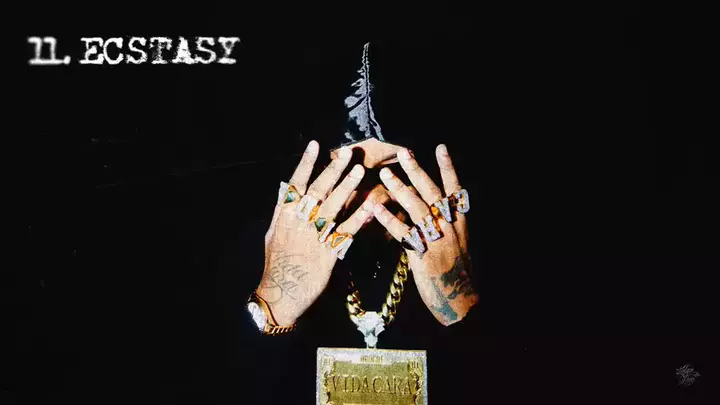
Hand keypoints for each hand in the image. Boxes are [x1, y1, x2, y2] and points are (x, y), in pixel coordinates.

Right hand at [258, 141, 374, 325]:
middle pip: (318, 190)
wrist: (281, 293)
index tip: (315, 145)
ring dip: (347, 187)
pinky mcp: (329, 252)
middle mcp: (300, 222)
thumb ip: (283, 211)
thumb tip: (287, 188)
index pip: (296, 183)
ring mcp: (315, 236)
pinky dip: (358, 217)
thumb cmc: (277, 263)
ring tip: (359, 170)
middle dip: (333, 170)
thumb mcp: (273, 233)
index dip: (306, 163)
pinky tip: (369, 205)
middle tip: (347, 154)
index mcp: (285, 215)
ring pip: (333, 206)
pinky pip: (347, 231)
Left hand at [373, 144, 477, 325]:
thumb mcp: (456, 244)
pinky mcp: (424, 257)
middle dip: (418, 171)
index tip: (440, 147)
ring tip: (384, 174)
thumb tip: (425, 206)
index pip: (455, 190)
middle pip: (432, 193)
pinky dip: (390, 221)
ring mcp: (438, 241)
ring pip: (417, 209)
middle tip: (403, 152)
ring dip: (400, 189)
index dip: (448, 168)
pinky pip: (405, 234)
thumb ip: (442, 224)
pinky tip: (376, 210)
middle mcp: (450, 228)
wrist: (459, 302)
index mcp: (459, 223)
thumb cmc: (454, 273)